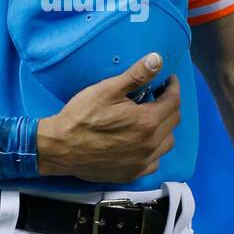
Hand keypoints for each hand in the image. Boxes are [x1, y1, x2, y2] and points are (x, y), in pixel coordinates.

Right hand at [36, 52, 180, 183]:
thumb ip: (136, 76)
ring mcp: (142, 162)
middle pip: (173, 121)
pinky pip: (154, 161)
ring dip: (164, 128)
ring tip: (151, 118)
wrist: (60, 149)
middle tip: (158, 96)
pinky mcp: (132, 174)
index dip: (173, 88)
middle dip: (169, 105)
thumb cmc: (81, 116)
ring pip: (167, 142)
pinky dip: (154, 149)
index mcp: (147, 121)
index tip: (169, 80)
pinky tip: (142, 142)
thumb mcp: (107, 90)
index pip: (174, 102)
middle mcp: (150, 144)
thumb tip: (158, 59)